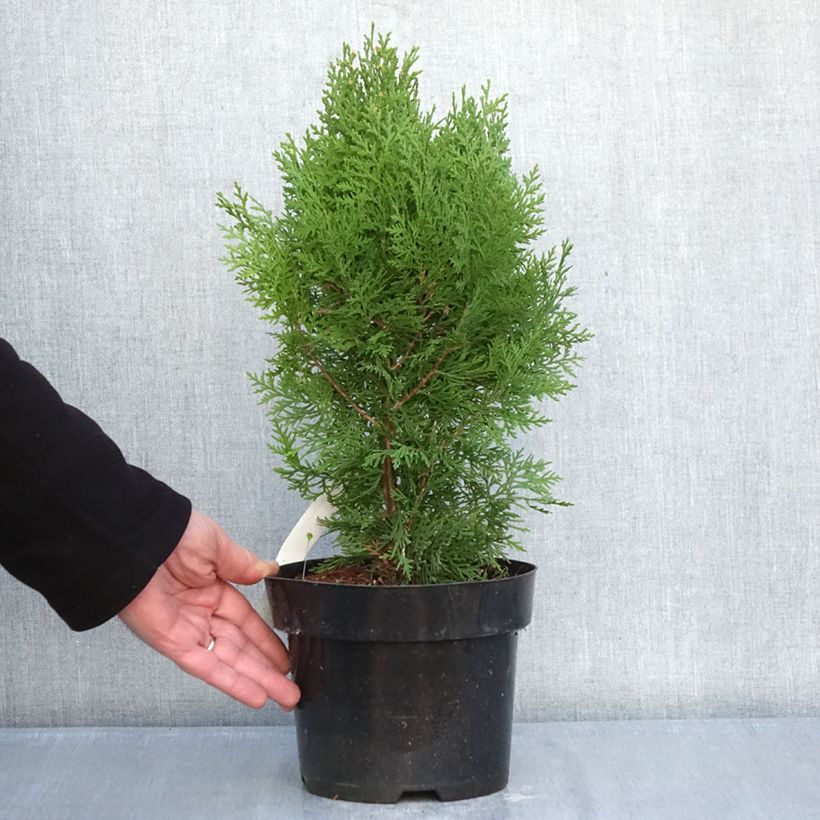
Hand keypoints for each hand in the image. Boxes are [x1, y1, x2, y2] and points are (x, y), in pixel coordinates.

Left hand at [119, 510, 299, 709]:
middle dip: (267, 669)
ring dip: (257, 681)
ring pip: (230, 662)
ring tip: (285, 698)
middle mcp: (202, 613)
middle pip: (242, 648)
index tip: (285, 658)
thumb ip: (242, 564)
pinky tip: (254, 696)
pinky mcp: (174, 644)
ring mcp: (188, 631)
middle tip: (291, 690)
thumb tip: (268, 569)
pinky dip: (231, 682)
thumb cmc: (173, 535)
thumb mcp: (217, 545)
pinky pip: (207, 667)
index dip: (267, 641)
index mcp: (213, 588)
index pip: (247, 622)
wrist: (137, 542)